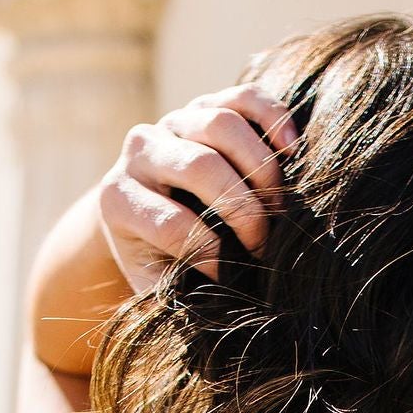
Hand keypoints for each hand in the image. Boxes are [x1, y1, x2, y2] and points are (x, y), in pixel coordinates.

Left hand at [97, 83, 298, 294]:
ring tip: (278, 207)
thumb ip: (176, 296)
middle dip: (243, 210)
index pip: (172, 224)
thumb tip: (215, 315)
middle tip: (264, 242)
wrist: (148, 214)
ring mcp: (173, 121)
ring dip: (262, 170)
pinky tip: (293, 152)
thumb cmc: (160, 259)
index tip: (230, 277)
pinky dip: (273, 119)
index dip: (211, 255)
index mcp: (118, 199)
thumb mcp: (157, 284)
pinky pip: (243, 98)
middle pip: (200, 166)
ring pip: (221, 124)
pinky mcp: (206, 103)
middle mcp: (139, 151)